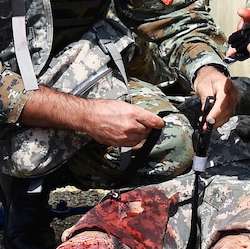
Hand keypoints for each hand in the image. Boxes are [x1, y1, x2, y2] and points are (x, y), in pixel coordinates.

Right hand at [18, 87, 162, 148]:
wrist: (88, 117)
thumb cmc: (103, 108)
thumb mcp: (122, 104)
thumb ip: (136, 112)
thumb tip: (145, 117)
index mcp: (133, 113)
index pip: (153, 121)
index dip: (159, 123)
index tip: (161, 124)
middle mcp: (131, 126)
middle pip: (148, 131)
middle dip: (147, 128)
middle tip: (143, 124)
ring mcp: (125, 136)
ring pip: (141, 139)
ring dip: (140, 135)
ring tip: (133, 129)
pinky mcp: (119, 143)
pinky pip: (132, 144)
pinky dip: (133, 141)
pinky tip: (128, 135)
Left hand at [193, 65, 235, 128]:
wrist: (209, 75)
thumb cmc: (206, 79)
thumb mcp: (202, 87)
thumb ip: (206, 99)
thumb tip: (206, 110)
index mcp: (225, 85)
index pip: (222, 100)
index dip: (216, 112)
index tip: (209, 120)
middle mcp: (232, 92)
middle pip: (226, 109)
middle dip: (215, 119)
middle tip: (205, 125)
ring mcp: (233, 99)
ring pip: (228, 114)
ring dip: (217, 122)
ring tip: (206, 125)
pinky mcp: (231, 104)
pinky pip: (227, 114)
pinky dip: (220, 120)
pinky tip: (212, 123)